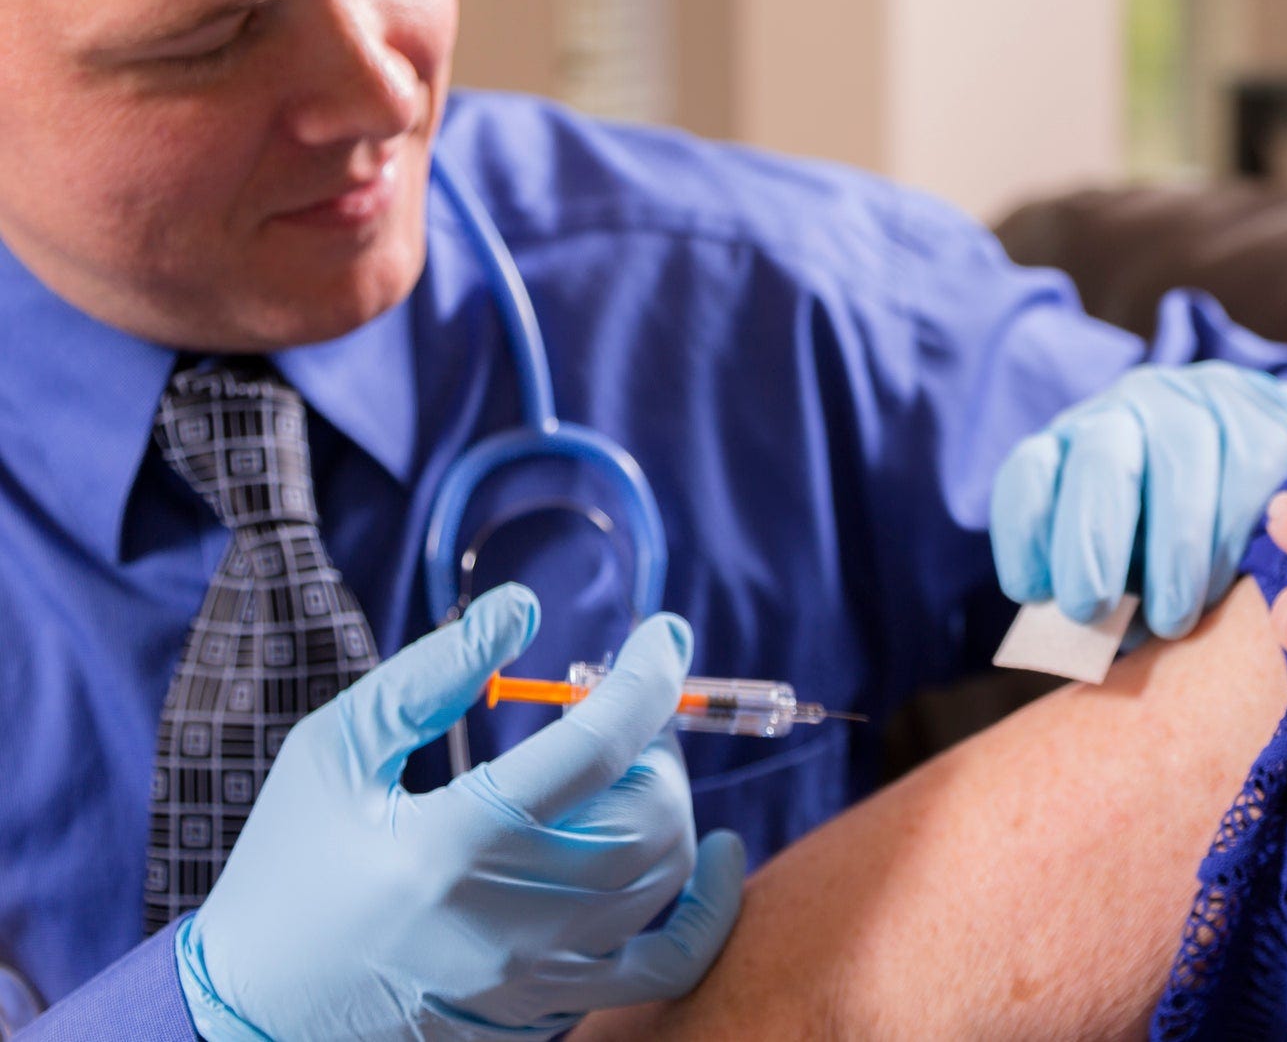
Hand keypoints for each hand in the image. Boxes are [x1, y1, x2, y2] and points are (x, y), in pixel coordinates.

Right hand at [176, 585, 745, 1041]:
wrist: (253, 1013)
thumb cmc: (288, 866)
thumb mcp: (333, 751)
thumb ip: (432, 674)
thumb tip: (523, 607)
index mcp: (453, 842)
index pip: (598, 745)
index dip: (648, 676)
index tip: (664, 631)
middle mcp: (510, 917)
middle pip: (649, 813)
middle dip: (654, 744)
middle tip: (616, 715)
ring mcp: (537, 976)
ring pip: (665, 878)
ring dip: (670, 806)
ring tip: (628, 772)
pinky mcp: (548, 1012)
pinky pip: (666, 965)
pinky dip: (706, 912)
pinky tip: (712, 857)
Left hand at [992, 361, 1286, 637]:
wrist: (1270, 461)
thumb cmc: (1175, 531)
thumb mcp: (1126, 555)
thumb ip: (1103, 590)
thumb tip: (1093, 639)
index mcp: (1075, 446)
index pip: (1031, 472)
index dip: (1025, 531)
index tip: (1033, 592)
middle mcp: (1129, 413)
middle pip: (1100, 460)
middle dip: (1089, 538)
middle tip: (1089, 608)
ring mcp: (1199, 408)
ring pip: (1180, 468)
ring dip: (1171, 556)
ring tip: (1169, 622)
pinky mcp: (1266, 419)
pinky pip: (1245, 479)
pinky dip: (1229, 542)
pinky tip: (1223, 586)